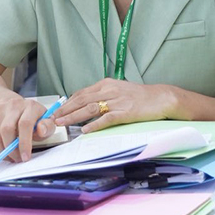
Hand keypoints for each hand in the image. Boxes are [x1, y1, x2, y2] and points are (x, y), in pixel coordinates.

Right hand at [0, 95, 51, 163]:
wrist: (17, 106)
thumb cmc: (33, 117)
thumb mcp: (46, 121)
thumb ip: (47, 127)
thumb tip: (41, 130)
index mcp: (30, 106)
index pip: (24, 124)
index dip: (24, 143)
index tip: (25, 157)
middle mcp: (13, 105)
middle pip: (6, 130)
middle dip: (11, 150)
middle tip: (17, 160)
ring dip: (1, 152)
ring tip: (9, 159)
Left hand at [52, 78, 176, 132]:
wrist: (161, 98)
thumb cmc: (141, 96)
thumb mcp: (119, 90)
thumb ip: (103, 95)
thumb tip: (86, 105)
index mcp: (106, 84)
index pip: (81, 93)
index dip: (67, 102)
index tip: (57, 110)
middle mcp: (110, 90)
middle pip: (82, 99)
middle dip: (66, 109)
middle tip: (53, 118)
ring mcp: (117, 101)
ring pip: (90, 108)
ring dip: (74, 116)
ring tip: (62, 123)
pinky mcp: (126, 112)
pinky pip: (106, 119)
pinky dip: (94, 125)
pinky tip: (86, 130)